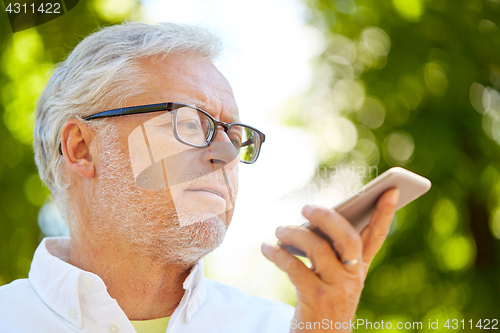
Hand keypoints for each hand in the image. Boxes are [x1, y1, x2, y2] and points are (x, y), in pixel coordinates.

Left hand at [261, 188, 399, 332]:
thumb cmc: (326, 300)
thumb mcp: (337, 277)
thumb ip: (332, 250)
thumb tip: (313, 219)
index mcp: (360, 267)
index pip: (377, 236)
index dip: (384, 213)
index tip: (389, 190)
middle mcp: (353, 276)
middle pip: (347, 237)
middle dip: (327, 217)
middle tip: (306, 208)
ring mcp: (336, 287)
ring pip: (318, 248)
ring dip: (294, 233)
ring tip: (279, 230)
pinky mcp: (316, 297)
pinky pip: (294, 267)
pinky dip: (277, 254)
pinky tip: (266, 248)